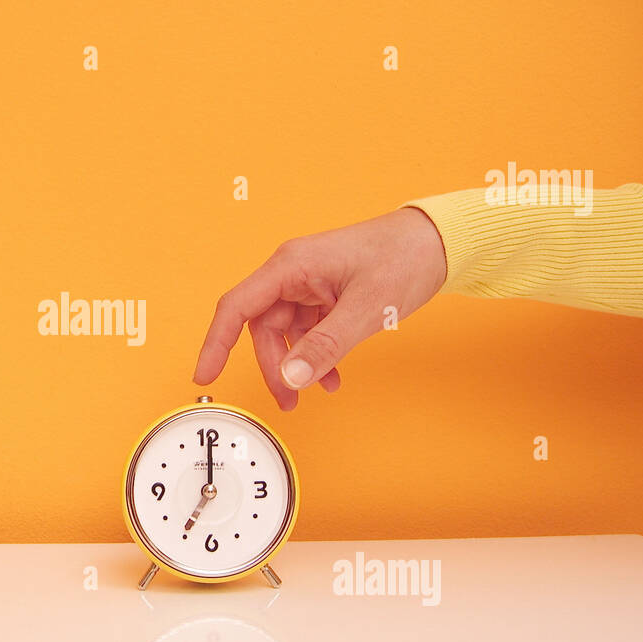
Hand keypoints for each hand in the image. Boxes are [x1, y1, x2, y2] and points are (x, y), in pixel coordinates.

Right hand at [192, 207, 447, 410]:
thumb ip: (325, 346)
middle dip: (272, 366)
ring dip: (296, 364)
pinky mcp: (325, 293)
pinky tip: (332, 375)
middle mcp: (292, 272)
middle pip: (261, 327)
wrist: (438, 241)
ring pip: (284, 332)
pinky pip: (307, 330)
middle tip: (289, 400)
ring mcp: (308, 283)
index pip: (237, 307)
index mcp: (291, 266)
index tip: (204, 374)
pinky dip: (316, 355)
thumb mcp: (366, 309)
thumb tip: (291, 377)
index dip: (215, 343)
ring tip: (314, 392)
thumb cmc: (404, 258)